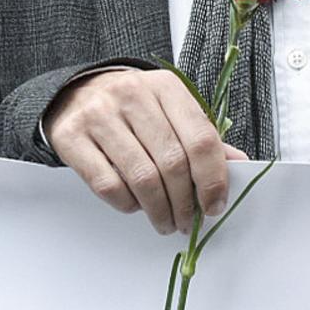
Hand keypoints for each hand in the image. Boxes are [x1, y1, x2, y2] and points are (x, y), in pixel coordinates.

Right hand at [42, 68, 245, 233]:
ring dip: (159, 210)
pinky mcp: (72, 137)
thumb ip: (201, 136)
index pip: (200, 138)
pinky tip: (135, 205)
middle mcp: (133, 95)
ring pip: (141, 178)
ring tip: (165, 222)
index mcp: (166, 87)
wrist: (76, 93)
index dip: (213, 179)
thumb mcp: (171, 110)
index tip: (214, 205)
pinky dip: (127, 204)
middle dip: (185, 203)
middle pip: (172, 162)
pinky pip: (108, 184)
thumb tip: (238, 165)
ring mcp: (99, 115)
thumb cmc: (133, 107)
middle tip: (187, 222)